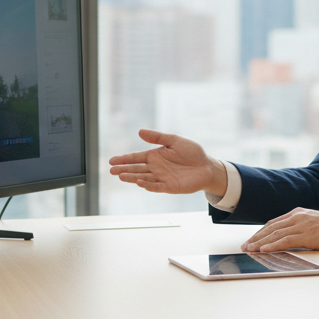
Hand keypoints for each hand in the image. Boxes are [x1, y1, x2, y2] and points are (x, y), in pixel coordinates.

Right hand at [107, 129, 227, 195]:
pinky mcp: (169, 187)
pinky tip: (139, 182)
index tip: (112, 161)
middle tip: (111, 170)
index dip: (124, 159)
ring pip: (143, 178)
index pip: (136, 158)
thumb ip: (158, 137)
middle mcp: (156, 168)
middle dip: (124, 169)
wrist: (207, 166)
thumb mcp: (175, 140)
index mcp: (155, 156)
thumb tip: (140, 131)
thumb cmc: (192, 153)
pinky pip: (156, 186)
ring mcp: (161, 178)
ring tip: (121, 176)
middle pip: (136, 169)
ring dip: (132, 177)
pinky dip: (148, 185)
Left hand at [242, 208, 318, 251]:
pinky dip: (272, 245)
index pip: (274, 222)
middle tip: (244, 245)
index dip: (261, 231)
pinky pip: (285, 240)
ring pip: (275, 234)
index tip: (252, 239)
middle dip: (256, 237)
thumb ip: (301, 225)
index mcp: (298, 212)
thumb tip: (289, 236)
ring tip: (249, 249)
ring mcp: (302, 225)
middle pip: (271, 227)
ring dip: (260, 242)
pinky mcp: (308, 235)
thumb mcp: (314, 222)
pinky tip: (263, 249)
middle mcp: (298, 216)